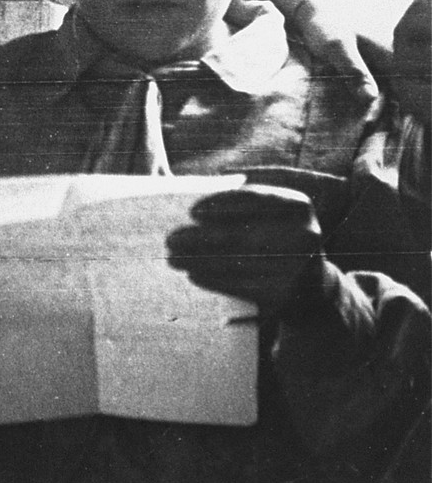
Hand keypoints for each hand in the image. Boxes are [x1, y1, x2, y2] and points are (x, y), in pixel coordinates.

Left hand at [165, 185, 325, 316]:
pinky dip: (215, 279)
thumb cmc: (277, 236)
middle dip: (201, 238)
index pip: (254, 199)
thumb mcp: (272, 212)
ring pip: (238, 263)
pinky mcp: (287, 293)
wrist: (312, 284)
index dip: (220, 204)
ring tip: (174, 258)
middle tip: (171, 239)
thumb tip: (199, 189)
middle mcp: (306, 235)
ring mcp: (301, 266)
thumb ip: (242, 198)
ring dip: (200, 261)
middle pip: (242, 236)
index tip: (192, 212)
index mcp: (299, 206)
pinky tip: (193, 274)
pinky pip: (243, 286)